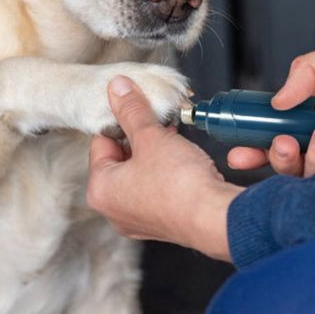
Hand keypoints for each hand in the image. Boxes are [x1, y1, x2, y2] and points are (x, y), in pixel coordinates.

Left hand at [86, 76, 239, 260]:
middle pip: (120, 160)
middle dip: (140, 139)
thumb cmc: (180, 184)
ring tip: (173, 141)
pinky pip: (157, 191)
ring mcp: (139, 221)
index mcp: (100, 190)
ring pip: (140, 176)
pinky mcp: (162, 224)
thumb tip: (118, 89)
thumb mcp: (151, 136)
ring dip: (155, 155)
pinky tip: (182, 163)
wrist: (214, 217)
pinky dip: (166, 175)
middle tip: (158, 124)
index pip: (100, 143)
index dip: (120, 121)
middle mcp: (114, 211)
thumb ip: (131, 110)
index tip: (135, 109)